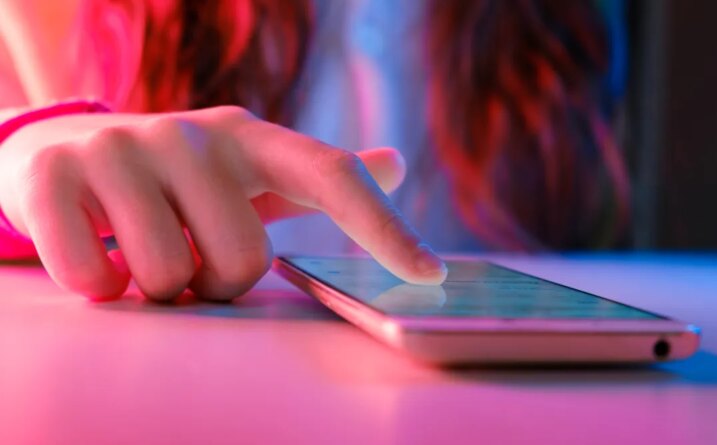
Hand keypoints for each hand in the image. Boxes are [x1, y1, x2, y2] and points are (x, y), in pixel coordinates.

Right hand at [0, 106, 446, 300]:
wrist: (61, 151)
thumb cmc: (174, 179)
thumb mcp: (247, 171)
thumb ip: (317, 178)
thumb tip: (396, 165)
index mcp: (251, 138)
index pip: (332, 175)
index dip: (384, 227)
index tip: (429, 275)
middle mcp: (194, 134)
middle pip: (243, 262)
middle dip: (215, 283)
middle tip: (188, 258)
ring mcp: (123, 147)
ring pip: (170, 276)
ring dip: (158, 287)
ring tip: (139, 249)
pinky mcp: (54, 173)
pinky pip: (93, 276)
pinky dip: (97, 285)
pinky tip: (94, 258)